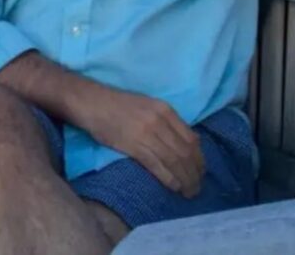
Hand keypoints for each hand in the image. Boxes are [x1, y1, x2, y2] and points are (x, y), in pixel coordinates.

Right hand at [77, 86, 203, 197]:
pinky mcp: (134, 146)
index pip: (191, 138)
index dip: (199, 158)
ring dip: (185, 179)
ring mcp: (147, 133)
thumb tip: (189, 141)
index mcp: (165, 110)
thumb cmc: (119, 105)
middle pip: (185, 152)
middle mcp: (159, 121)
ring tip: (189, 192)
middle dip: (195, 173)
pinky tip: (174, 187)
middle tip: (197, 187)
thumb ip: (167, 121)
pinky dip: (169, 179)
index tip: (201, 171)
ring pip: (174, 161)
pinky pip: (157, 166)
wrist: (93, 103)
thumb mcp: (149, 106)